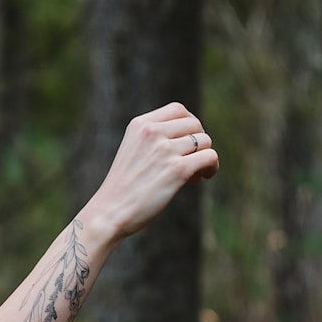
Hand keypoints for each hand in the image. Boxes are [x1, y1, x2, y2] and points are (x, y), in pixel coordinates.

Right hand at [85, 102, 218, 241]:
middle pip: (194, 124)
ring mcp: (164, 150)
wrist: (110, 212)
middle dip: (198, 142)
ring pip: (204, 141)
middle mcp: (151, 132)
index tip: (186, 144)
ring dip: (204, 157)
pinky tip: (202, 178)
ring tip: (193, 175)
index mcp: (140, 124)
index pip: (178, 109)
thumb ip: (154, 138)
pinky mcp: (177, 170)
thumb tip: (192, 137)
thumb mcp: (133, 151)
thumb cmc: (122, 187)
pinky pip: (210, 157)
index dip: (189, 125)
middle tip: (190, 162)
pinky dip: (211, 167)